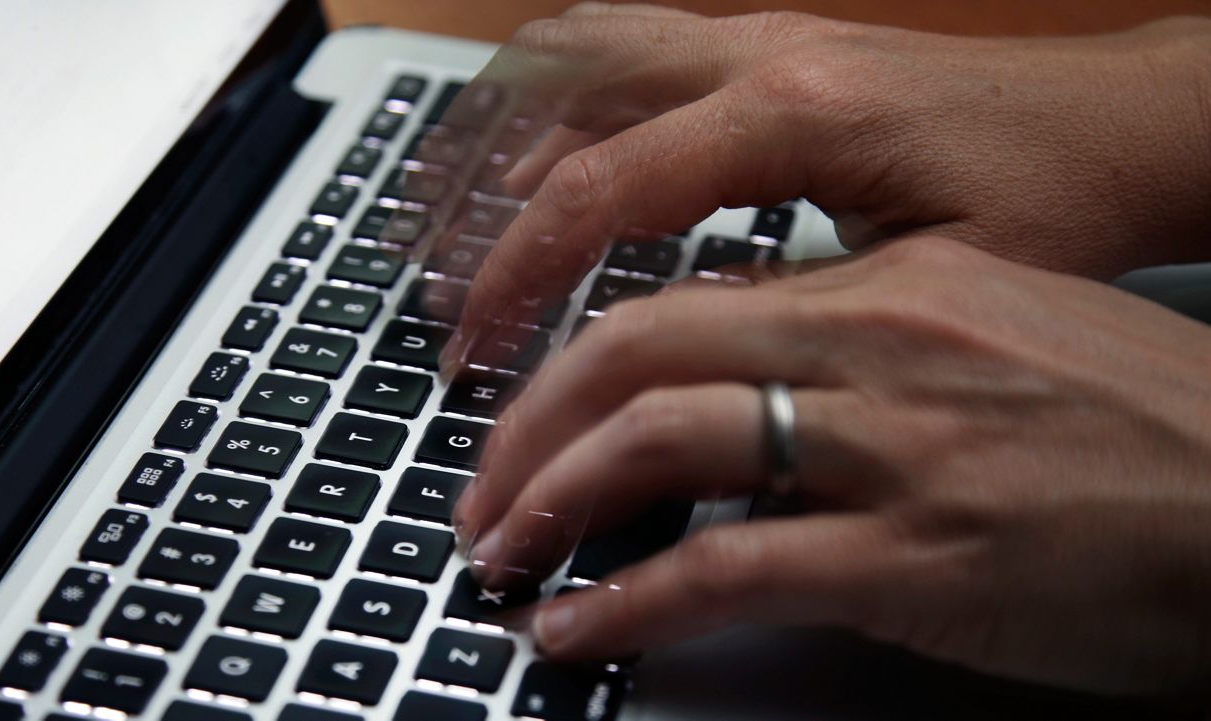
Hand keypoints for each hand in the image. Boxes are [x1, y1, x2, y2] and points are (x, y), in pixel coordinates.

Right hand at [444, 4, 1210, 360]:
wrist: (1120, 127)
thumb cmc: (1048, 200)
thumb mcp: (913, 282)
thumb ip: (781, 302)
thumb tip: (672, 336)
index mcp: (792, 111)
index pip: (603, 186)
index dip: (520, 271)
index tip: (474, 341)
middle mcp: (762, 51)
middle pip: (567, 88)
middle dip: (483, 186)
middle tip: (431, 267)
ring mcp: (763, 38)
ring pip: (590, 49)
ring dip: (506, 126)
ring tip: (443, 201)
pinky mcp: (774, 49)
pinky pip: (636, 49)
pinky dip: (565, 98)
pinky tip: (539, 148)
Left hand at [454, 236, 1210, 698]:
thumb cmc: (1148, 431)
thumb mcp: (998, 341)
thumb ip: (865, 348)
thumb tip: (746, 377)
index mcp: (895, 287)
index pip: (688, 307)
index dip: (583, 366)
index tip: (535, 414)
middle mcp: (881, 344)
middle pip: (641, 352)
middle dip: (530, 422)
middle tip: (480, 485)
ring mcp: (894, 450)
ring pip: (661, 443)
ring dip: (553, 501)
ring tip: (502, 552)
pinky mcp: (914, 562)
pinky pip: (726, 569)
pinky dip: (626, 601)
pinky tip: (576, 628)